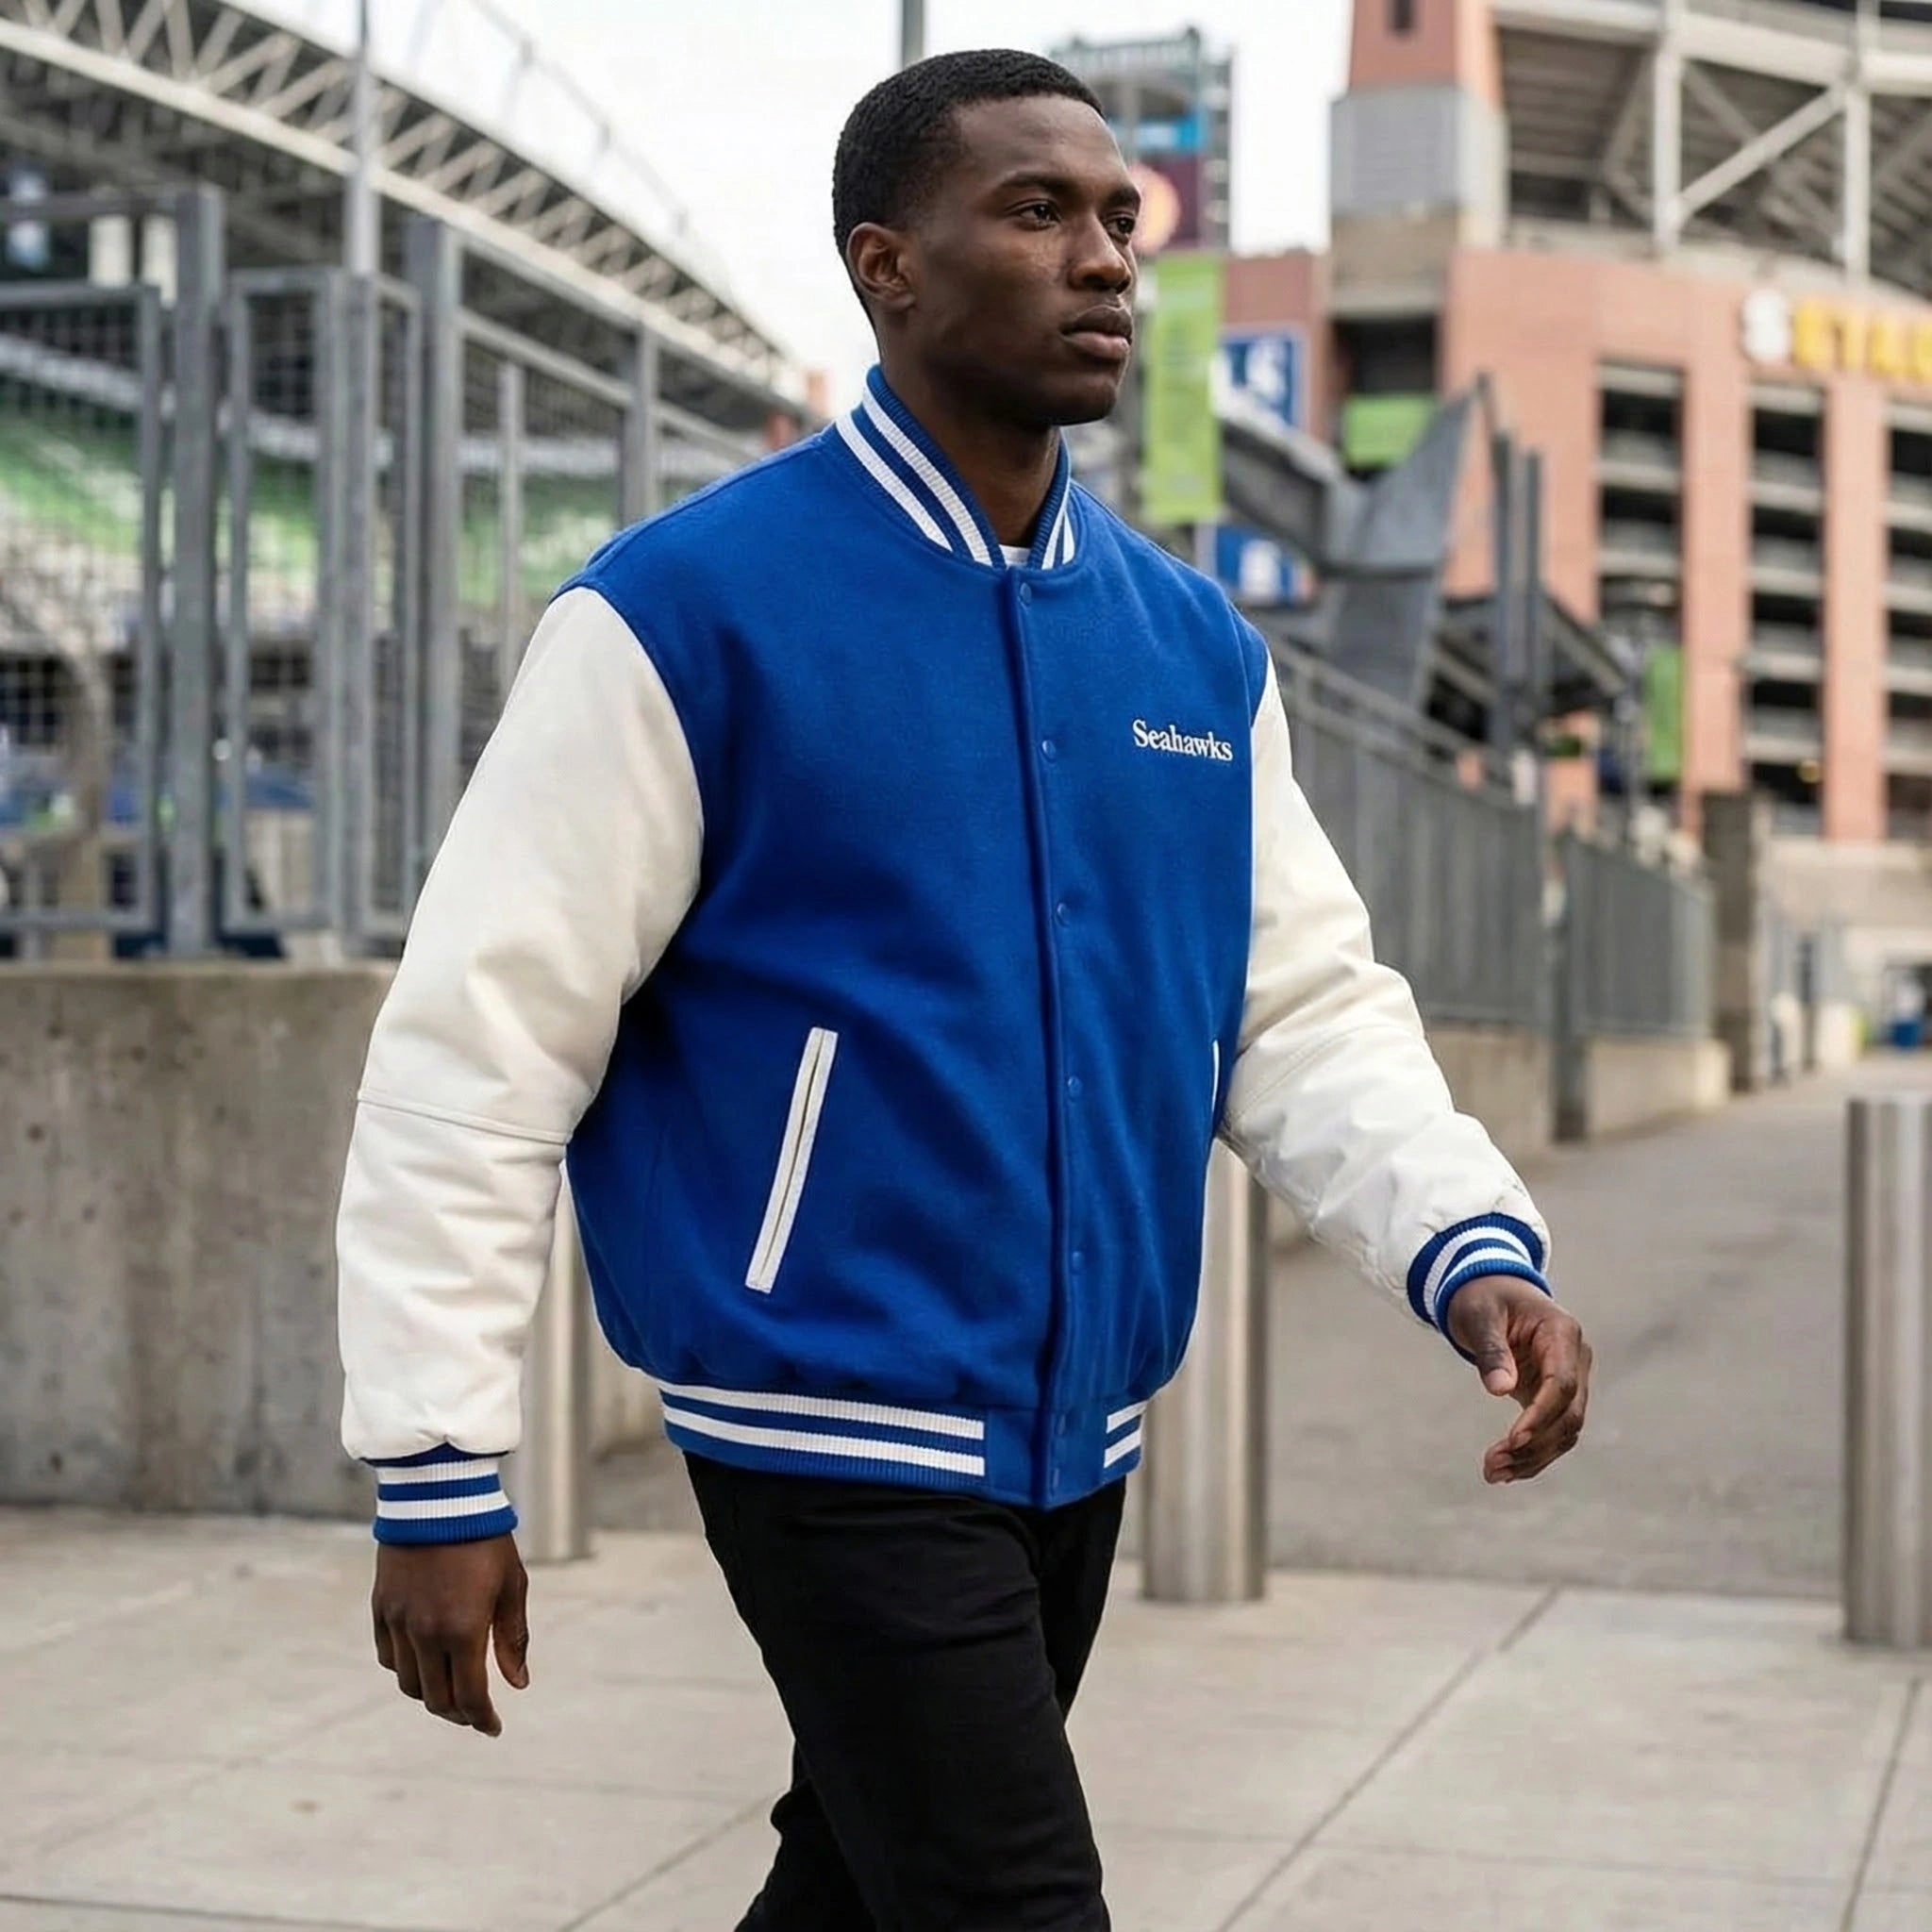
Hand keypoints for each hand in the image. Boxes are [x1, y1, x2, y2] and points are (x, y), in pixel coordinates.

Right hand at [371, 1534, 529, 1735]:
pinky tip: (424, 1661)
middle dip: (458, 1713)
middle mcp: (424, 1634)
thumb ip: (512, 1638)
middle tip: (475, 1711)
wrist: (439, 1497)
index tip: (493, 1727)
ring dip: (430, 1694)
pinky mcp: (381, 1609)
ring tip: (451, 1688)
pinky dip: (404, 1669)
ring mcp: (398, 1622)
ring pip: (408, 1683)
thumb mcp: (512, 1586)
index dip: (482, 1719)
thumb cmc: (485, 1540)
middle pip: (435, 1699)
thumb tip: (518, 1683)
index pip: (468, 1697)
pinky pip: (387, 1657)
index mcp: (462, 1630)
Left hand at [1444, 1277, 1592, 1485]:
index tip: (1513, 1439)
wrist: (1491, 1291)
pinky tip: (1506, 1469)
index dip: (1541, 1415)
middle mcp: (1575, 1358)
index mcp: (1562, 1333)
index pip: (1563, 1384)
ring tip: (1493, 1473)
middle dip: (1534, 1445)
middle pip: (1569, 1414)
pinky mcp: (1555, 1395)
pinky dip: (1532, 1453)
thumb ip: (1491, 1350)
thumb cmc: (1483, 1298)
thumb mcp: (1479, 1315)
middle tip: (1492, 1466)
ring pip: (1565, 1431)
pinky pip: (1552, 1431)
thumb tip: (1500, 1389)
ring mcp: (1570, 1378)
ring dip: (1533, 1457)